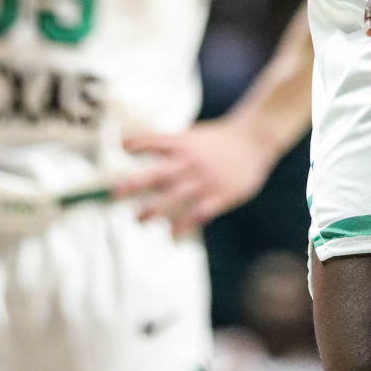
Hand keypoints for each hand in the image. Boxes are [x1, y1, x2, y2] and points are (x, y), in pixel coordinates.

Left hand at [115, 115, 277, 235]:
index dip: (138, 143)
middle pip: (158, 172)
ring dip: (155, 210)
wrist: (255, 139)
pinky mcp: (220, 195)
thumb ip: (167, 146)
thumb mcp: (192, 136)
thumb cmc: (218, 140)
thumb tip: (130, 149)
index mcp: (183, 143)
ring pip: (175, 197)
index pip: (155, 141)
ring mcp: (204, 179)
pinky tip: (172, 234)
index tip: (122, 147)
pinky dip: (185, 224)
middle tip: (115, 192)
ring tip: (138, 220)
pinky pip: (199, 213)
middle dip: (136, 182)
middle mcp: (190, 161)